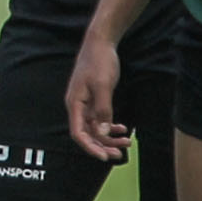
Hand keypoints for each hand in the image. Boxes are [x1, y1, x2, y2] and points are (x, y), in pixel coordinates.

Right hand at [62, 33, 126, 163]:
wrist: (100, 43)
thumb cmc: (99, 62)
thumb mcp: (103, 86)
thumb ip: (103, 110)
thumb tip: (103, 133)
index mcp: (75, 103)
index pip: (78, 133)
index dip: (90, 147)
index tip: (105, 157)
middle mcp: (78, 106)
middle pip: (87, 134)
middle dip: (103, 145)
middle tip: (119, 154)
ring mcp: (86, 103)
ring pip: (96, 128)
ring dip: (110, 137)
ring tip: (127, 142)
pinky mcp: (94, 99)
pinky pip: (101, 119)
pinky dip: (111, 126)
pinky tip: (123, 129)